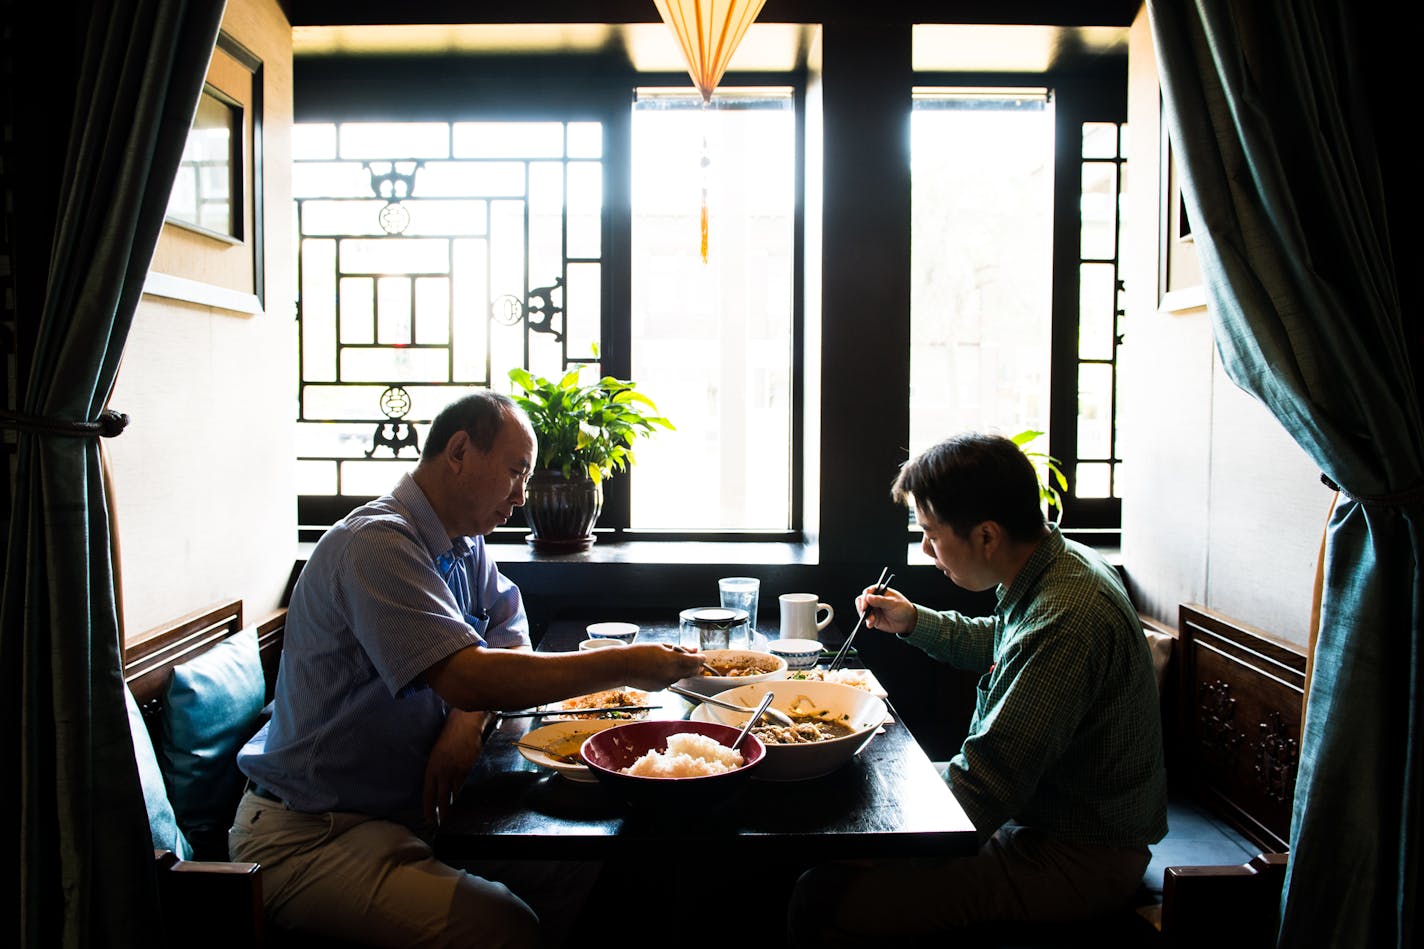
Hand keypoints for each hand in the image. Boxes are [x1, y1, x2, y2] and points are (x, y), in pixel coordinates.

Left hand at [423, 708, 485, 823]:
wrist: (463, 724)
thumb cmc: (449, 736)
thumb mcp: (436, 754)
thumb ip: (436, 770)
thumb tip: (437, 786)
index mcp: (432, 767)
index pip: (428, 793)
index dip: (428, 807)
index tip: (428, 818)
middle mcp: (443, 771)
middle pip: (442, 798)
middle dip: (441, 813)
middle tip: (442, 824)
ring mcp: (457, 770)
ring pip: (455, 794)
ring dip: (454, 806)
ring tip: (453, 816)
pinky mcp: (469, 768)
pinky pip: (466, 785)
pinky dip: (464, 793)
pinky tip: (464, 800)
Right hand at [619, 643, 705, 690]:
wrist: (622, 667)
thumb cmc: (638, 653)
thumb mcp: (661, 646)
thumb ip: (679, 649)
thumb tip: (692, 650)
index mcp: (673, 661)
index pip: (696, 662)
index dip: (701, 658)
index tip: (701, 656)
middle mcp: (672, 675)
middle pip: (692, 672)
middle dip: (694, 666)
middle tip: (690, 658)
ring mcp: (666, 683)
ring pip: (681, 677)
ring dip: (681, 670)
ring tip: (668, 661)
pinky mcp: (660, 689)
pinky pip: (670, 682)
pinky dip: (669, 676)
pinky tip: (659, 669)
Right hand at [856, 585, 915, 634]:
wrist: (907, 622)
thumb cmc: (903, 608)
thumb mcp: (893, 603)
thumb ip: (881, 601)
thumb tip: (868, 597)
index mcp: (879, 591)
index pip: (868, 591)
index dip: (865, 597)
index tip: (865, 605)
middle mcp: (874, 599)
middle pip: (862, 600)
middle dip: (862, 607)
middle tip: (865, 613)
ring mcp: (873, 609)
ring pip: (862, 610)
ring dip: (865, 616)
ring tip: (871, 621)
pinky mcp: (873, 618)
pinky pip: (866, 619)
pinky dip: (867, 622)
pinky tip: (871, 625)